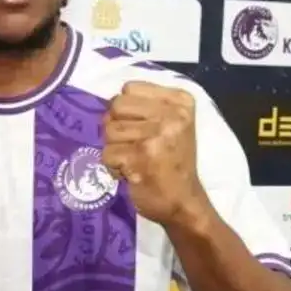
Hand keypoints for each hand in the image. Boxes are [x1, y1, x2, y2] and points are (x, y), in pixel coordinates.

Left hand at [102, 81, 210, 226]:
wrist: (183, 202)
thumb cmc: (172, 161)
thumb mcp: (170, 124)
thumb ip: (144, 105)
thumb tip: (108, 102)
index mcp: (180, 102)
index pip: (129, 88)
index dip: (126, 110)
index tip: (141, 127)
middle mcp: (173, 115)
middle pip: (116, 105)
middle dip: (117, 127)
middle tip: (134, 145)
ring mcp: (157, 136)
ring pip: (109, 130)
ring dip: (116, 148)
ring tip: (135, 159)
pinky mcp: (140, 157)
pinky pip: (107, 153)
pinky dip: (114, 166)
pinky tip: (132, 172)